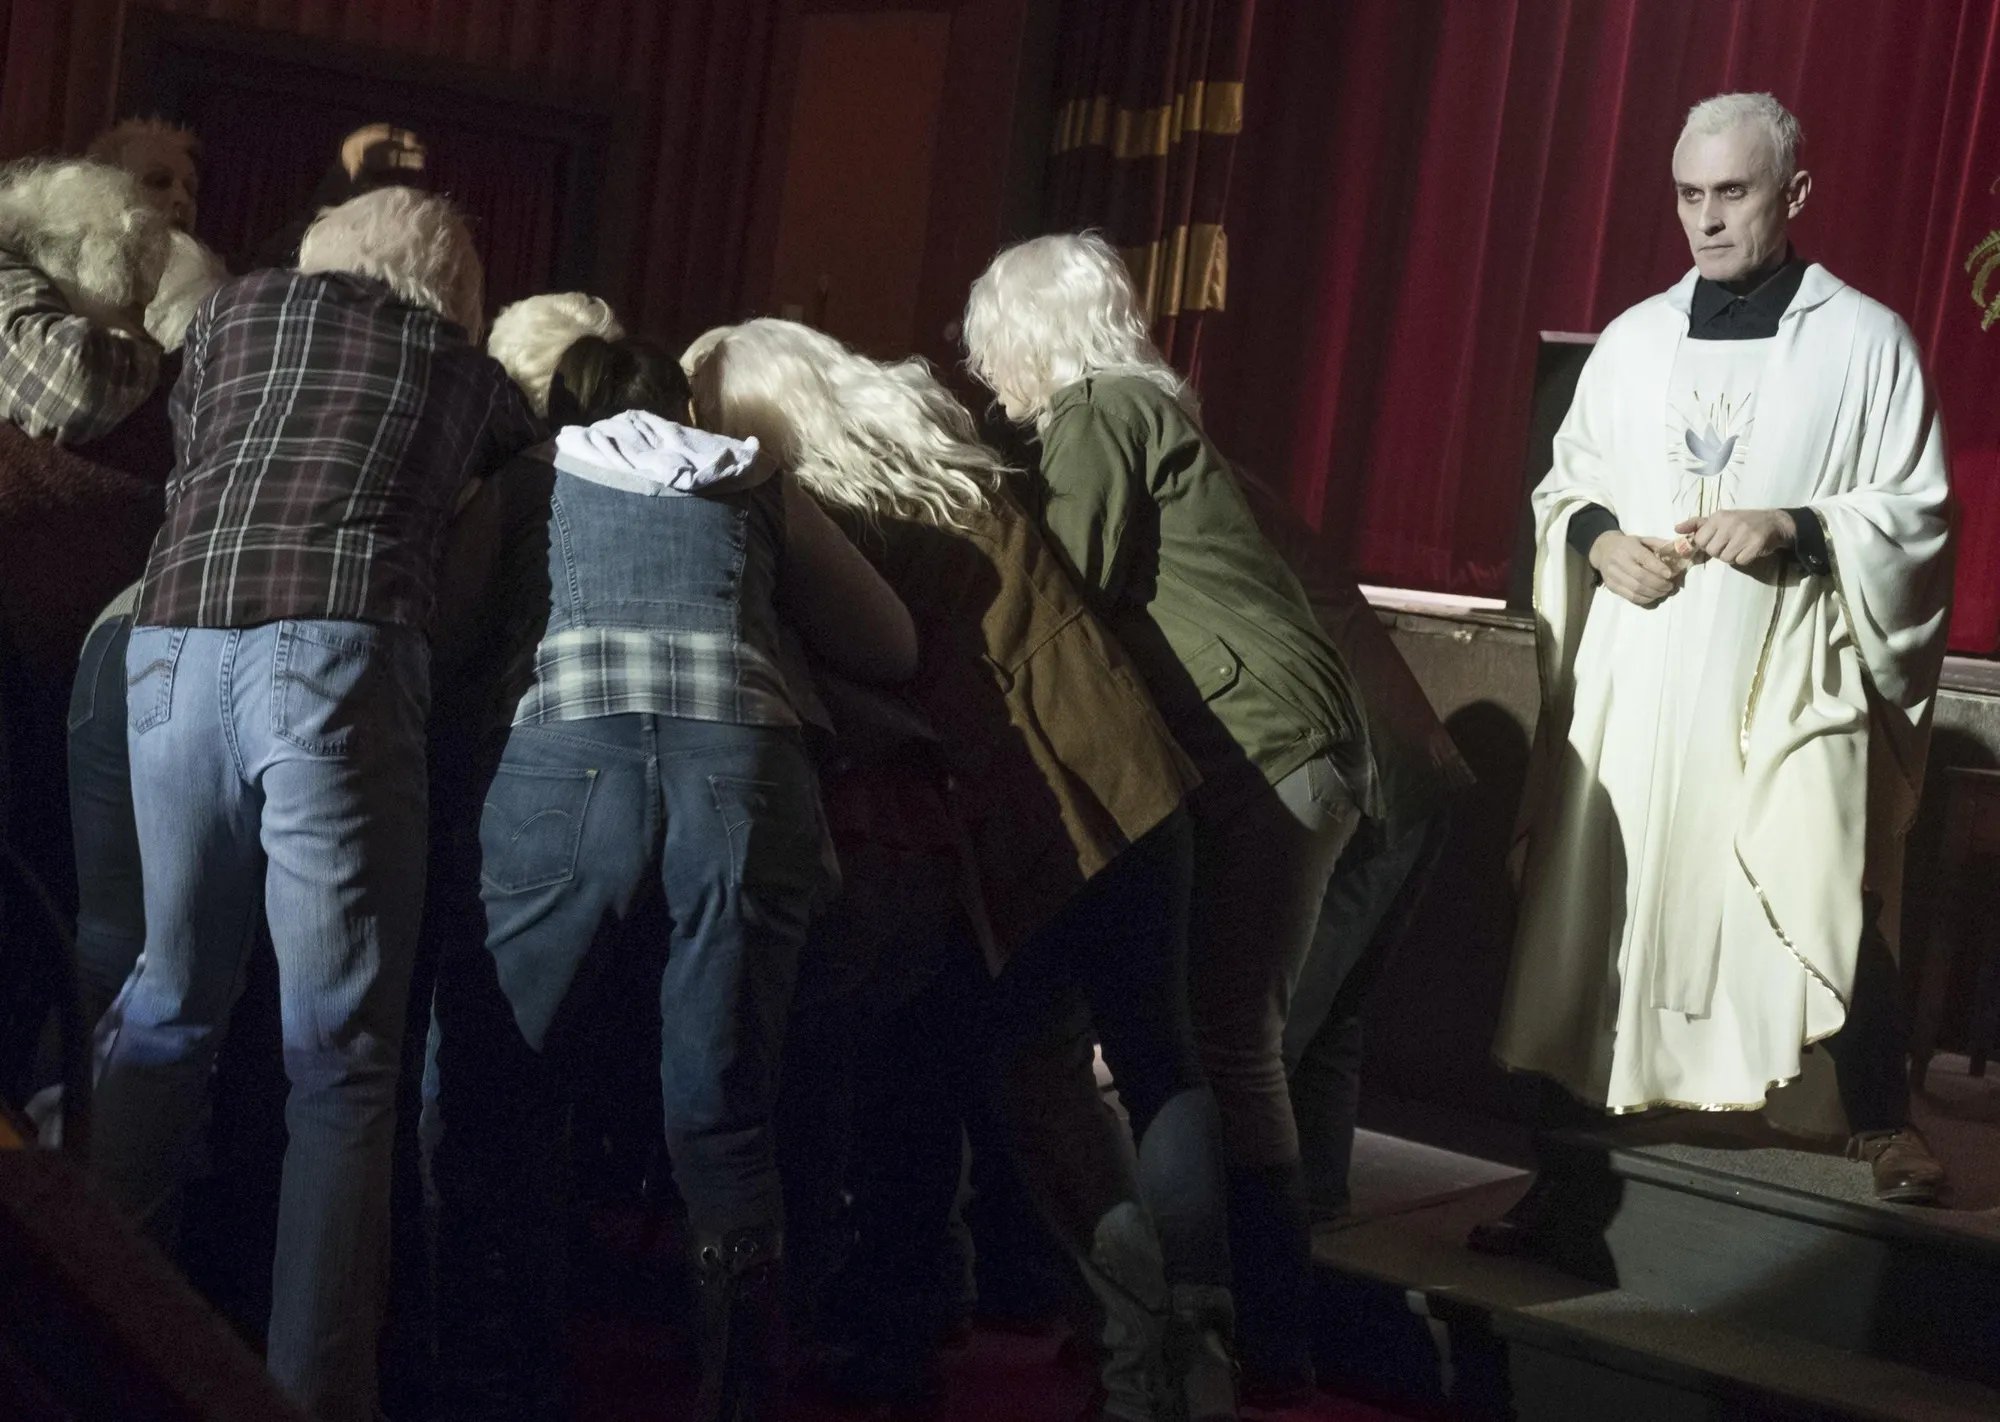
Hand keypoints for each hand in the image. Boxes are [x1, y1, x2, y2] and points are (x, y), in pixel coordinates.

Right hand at [1588, 531, 1680, 606]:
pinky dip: (1645, 599)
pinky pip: (1630, 597)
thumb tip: (1679, 552)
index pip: (1644, 559)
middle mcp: (1619, 561)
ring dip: (1654, 593)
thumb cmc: (1628, 545)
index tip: (1670, 575)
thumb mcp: (1643, 539)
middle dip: (1659, 584)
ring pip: (1636, 589)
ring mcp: (1613, 575)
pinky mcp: (1611, 586)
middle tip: (1670, 586)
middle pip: (1641, 577)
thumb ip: (1659, 545)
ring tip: (1664, 592)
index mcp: (1629, 547)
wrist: (1603, 550)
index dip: (1658, 568)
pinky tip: (1653, 596)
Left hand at [1675, 508, 1795, 567]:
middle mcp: (1731, 523)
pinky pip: (1740, 561)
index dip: (1707, 544)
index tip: (1717, 540)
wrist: (1773, 522)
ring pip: (1726, 558)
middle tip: (1730, 544)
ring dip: (1732, 556)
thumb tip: (1676, 529)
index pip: (1700, 540)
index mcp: (1719, 517)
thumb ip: (1697, 524)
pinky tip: (1749, 550)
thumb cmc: (1742, 522)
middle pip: (1712, 551)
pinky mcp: (1756, 544)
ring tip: (1740, 546)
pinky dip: (1743, 559)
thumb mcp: (1719, 519)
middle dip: (1719, 551)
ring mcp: (1744, 533)